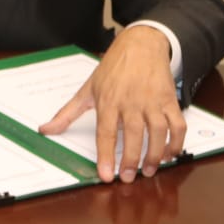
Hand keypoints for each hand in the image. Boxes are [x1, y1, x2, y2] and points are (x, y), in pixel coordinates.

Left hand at [39, 25, 184, 182]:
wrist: (140, 45)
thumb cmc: (112, 69)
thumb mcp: (87, 89)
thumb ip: (67, 113)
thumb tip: (45, 130)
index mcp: (108, 100)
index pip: (104, 132)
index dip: (105, 155)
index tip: (106, 175)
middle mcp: (130, 101)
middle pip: (132, 136)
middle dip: (131, 161)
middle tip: (129, 178)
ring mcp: (152, 101)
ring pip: (157, 133)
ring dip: (154, 155)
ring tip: (148, 170)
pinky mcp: (169, 100)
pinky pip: (178, 126)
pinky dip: (176, 143)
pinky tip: (169, 154)